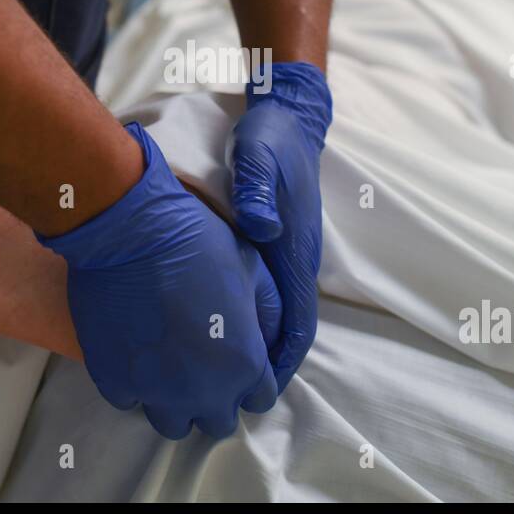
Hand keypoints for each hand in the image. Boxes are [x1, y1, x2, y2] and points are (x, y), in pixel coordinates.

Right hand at [38, 122, 282, 439]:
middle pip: (218, 422)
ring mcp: (154, 391)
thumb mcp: (255, 271)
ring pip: (174, 425)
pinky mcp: (114, 382)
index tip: (237, 355)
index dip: (252, 378)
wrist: (131, 230)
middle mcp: (201, 391)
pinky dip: (137, 385)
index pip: (260, 399)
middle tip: (205, 362)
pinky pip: (131, 402)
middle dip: (218, 398)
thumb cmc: (200, 243)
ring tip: (171, 366)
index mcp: (243, 365)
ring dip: (178, 402)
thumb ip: (273, 316)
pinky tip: (139, 353)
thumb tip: (272, 344)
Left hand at [230, 61, 331, 390]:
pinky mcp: (269, 245)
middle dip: (264, 367)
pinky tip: (216, 329)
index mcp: (294, 251)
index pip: (297, 322)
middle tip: (231, 396)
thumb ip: (257, 190)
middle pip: (286, 329)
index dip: (280, 360)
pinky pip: (261, 295)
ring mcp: (283, 254)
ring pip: (273, 315)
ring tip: (218, 375)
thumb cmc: (270, 141)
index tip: (259, 390)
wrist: (284, 117)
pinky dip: (245, 321)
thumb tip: (258, 226)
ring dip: (254, 347)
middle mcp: (293, 259)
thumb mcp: (259, 158)